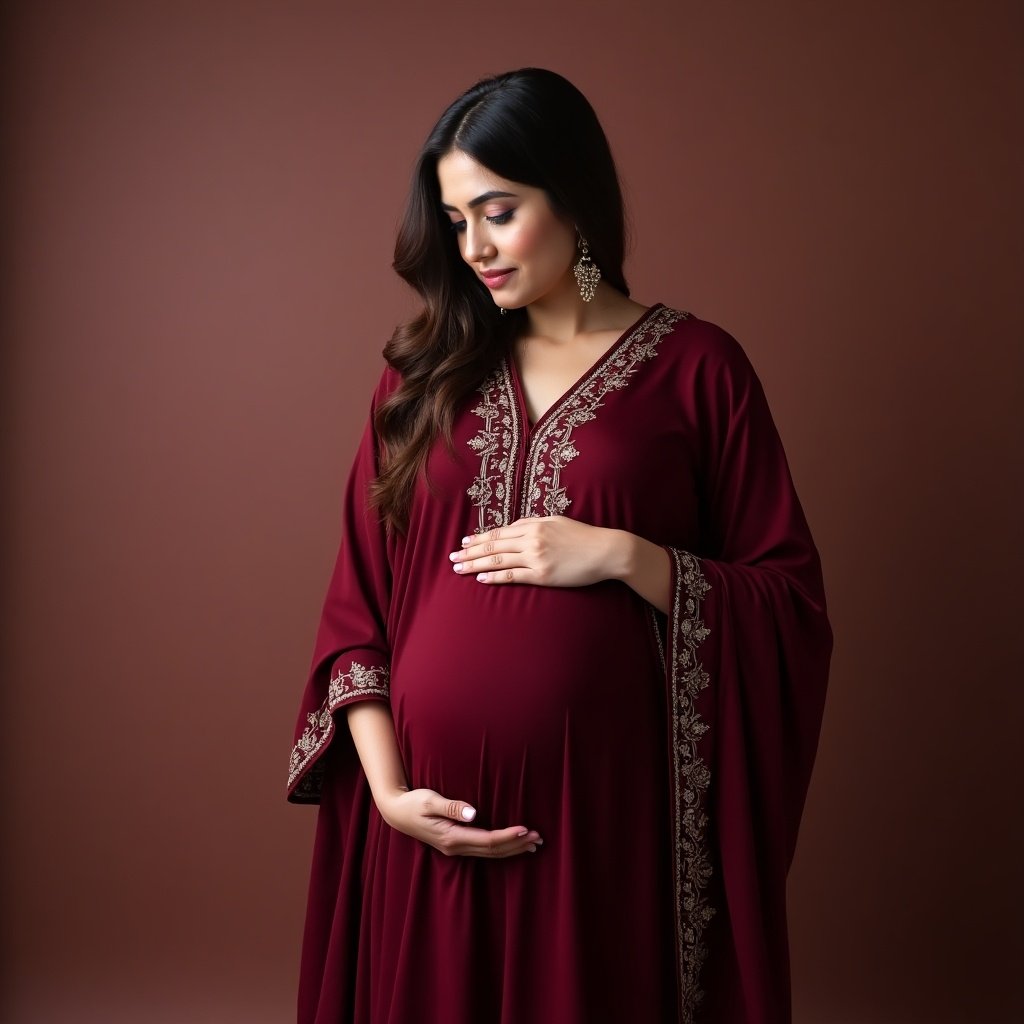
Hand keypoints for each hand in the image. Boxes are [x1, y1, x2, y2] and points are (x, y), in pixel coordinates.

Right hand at [376, 787, 542, 857]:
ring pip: (489, 853)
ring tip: (533, 844)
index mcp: (451, 837)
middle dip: (516, 845)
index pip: (487, 840)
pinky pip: (483, 850)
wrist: (396, 812)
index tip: (525, 830)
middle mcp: (455, 847)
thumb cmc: (413, 802)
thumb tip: (473, 813)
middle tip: (539, 838)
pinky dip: (501, 848)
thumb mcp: (429, 800)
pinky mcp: (455, 844)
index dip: (508, 837)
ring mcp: (455, 848)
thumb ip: (451, 806)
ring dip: (512, 849)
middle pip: (492, 850)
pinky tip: (512, 845)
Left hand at [449, 516, 623, 586]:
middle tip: (452, 557)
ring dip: (475, 564)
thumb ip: (533, 522)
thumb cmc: (582, 536)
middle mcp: (531, 540)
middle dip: (470, 552)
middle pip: (493, 546)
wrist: (605, 551)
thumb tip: (513, 527)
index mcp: (534, 525)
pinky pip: (513, 576)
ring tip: (459, 569)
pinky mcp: (543, 575)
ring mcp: (536, 558)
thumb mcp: (556, 521)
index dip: (479, 538)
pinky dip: (494, 576)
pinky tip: (481, 578)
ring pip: (498, 560)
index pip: (499, 532)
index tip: (464, 543)